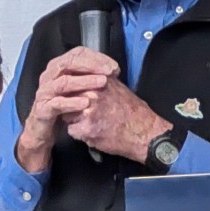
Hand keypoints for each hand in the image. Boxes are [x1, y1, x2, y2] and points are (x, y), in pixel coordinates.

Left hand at [15, 46, 169, 168]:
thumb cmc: (132, 111)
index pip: (70, 81)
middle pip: (64, 97)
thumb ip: (97, 81)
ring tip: (91, 121)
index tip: (72, 95)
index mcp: (98, 81)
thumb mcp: (116, 87)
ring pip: (65, 114)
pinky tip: (93, 132)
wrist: (145, 133)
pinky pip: (72, 131)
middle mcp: (91, 94)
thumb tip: (82, 77)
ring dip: (73, 119)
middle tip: (84, 111)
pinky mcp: (86, 129)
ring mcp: (87, 112)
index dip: (70, 90)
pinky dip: (79, 133)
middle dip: (69, 104)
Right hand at [15, 47, 115, 171]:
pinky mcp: (42, 109)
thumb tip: (113, 70)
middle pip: (69, 63)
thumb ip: (90, 77)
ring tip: (102, 83)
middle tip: (109, 72)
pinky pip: (57, 103)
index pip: (77, 53)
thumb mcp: (77, 88)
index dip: (97, 57)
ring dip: (84, 81)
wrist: (42, 128)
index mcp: (58, 67)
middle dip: (91, 66)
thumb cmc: (63, 106)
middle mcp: (49, 76)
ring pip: (63, 82)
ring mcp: (44, 92)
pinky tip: (86, 103)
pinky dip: (72, 102)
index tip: (114, 67)